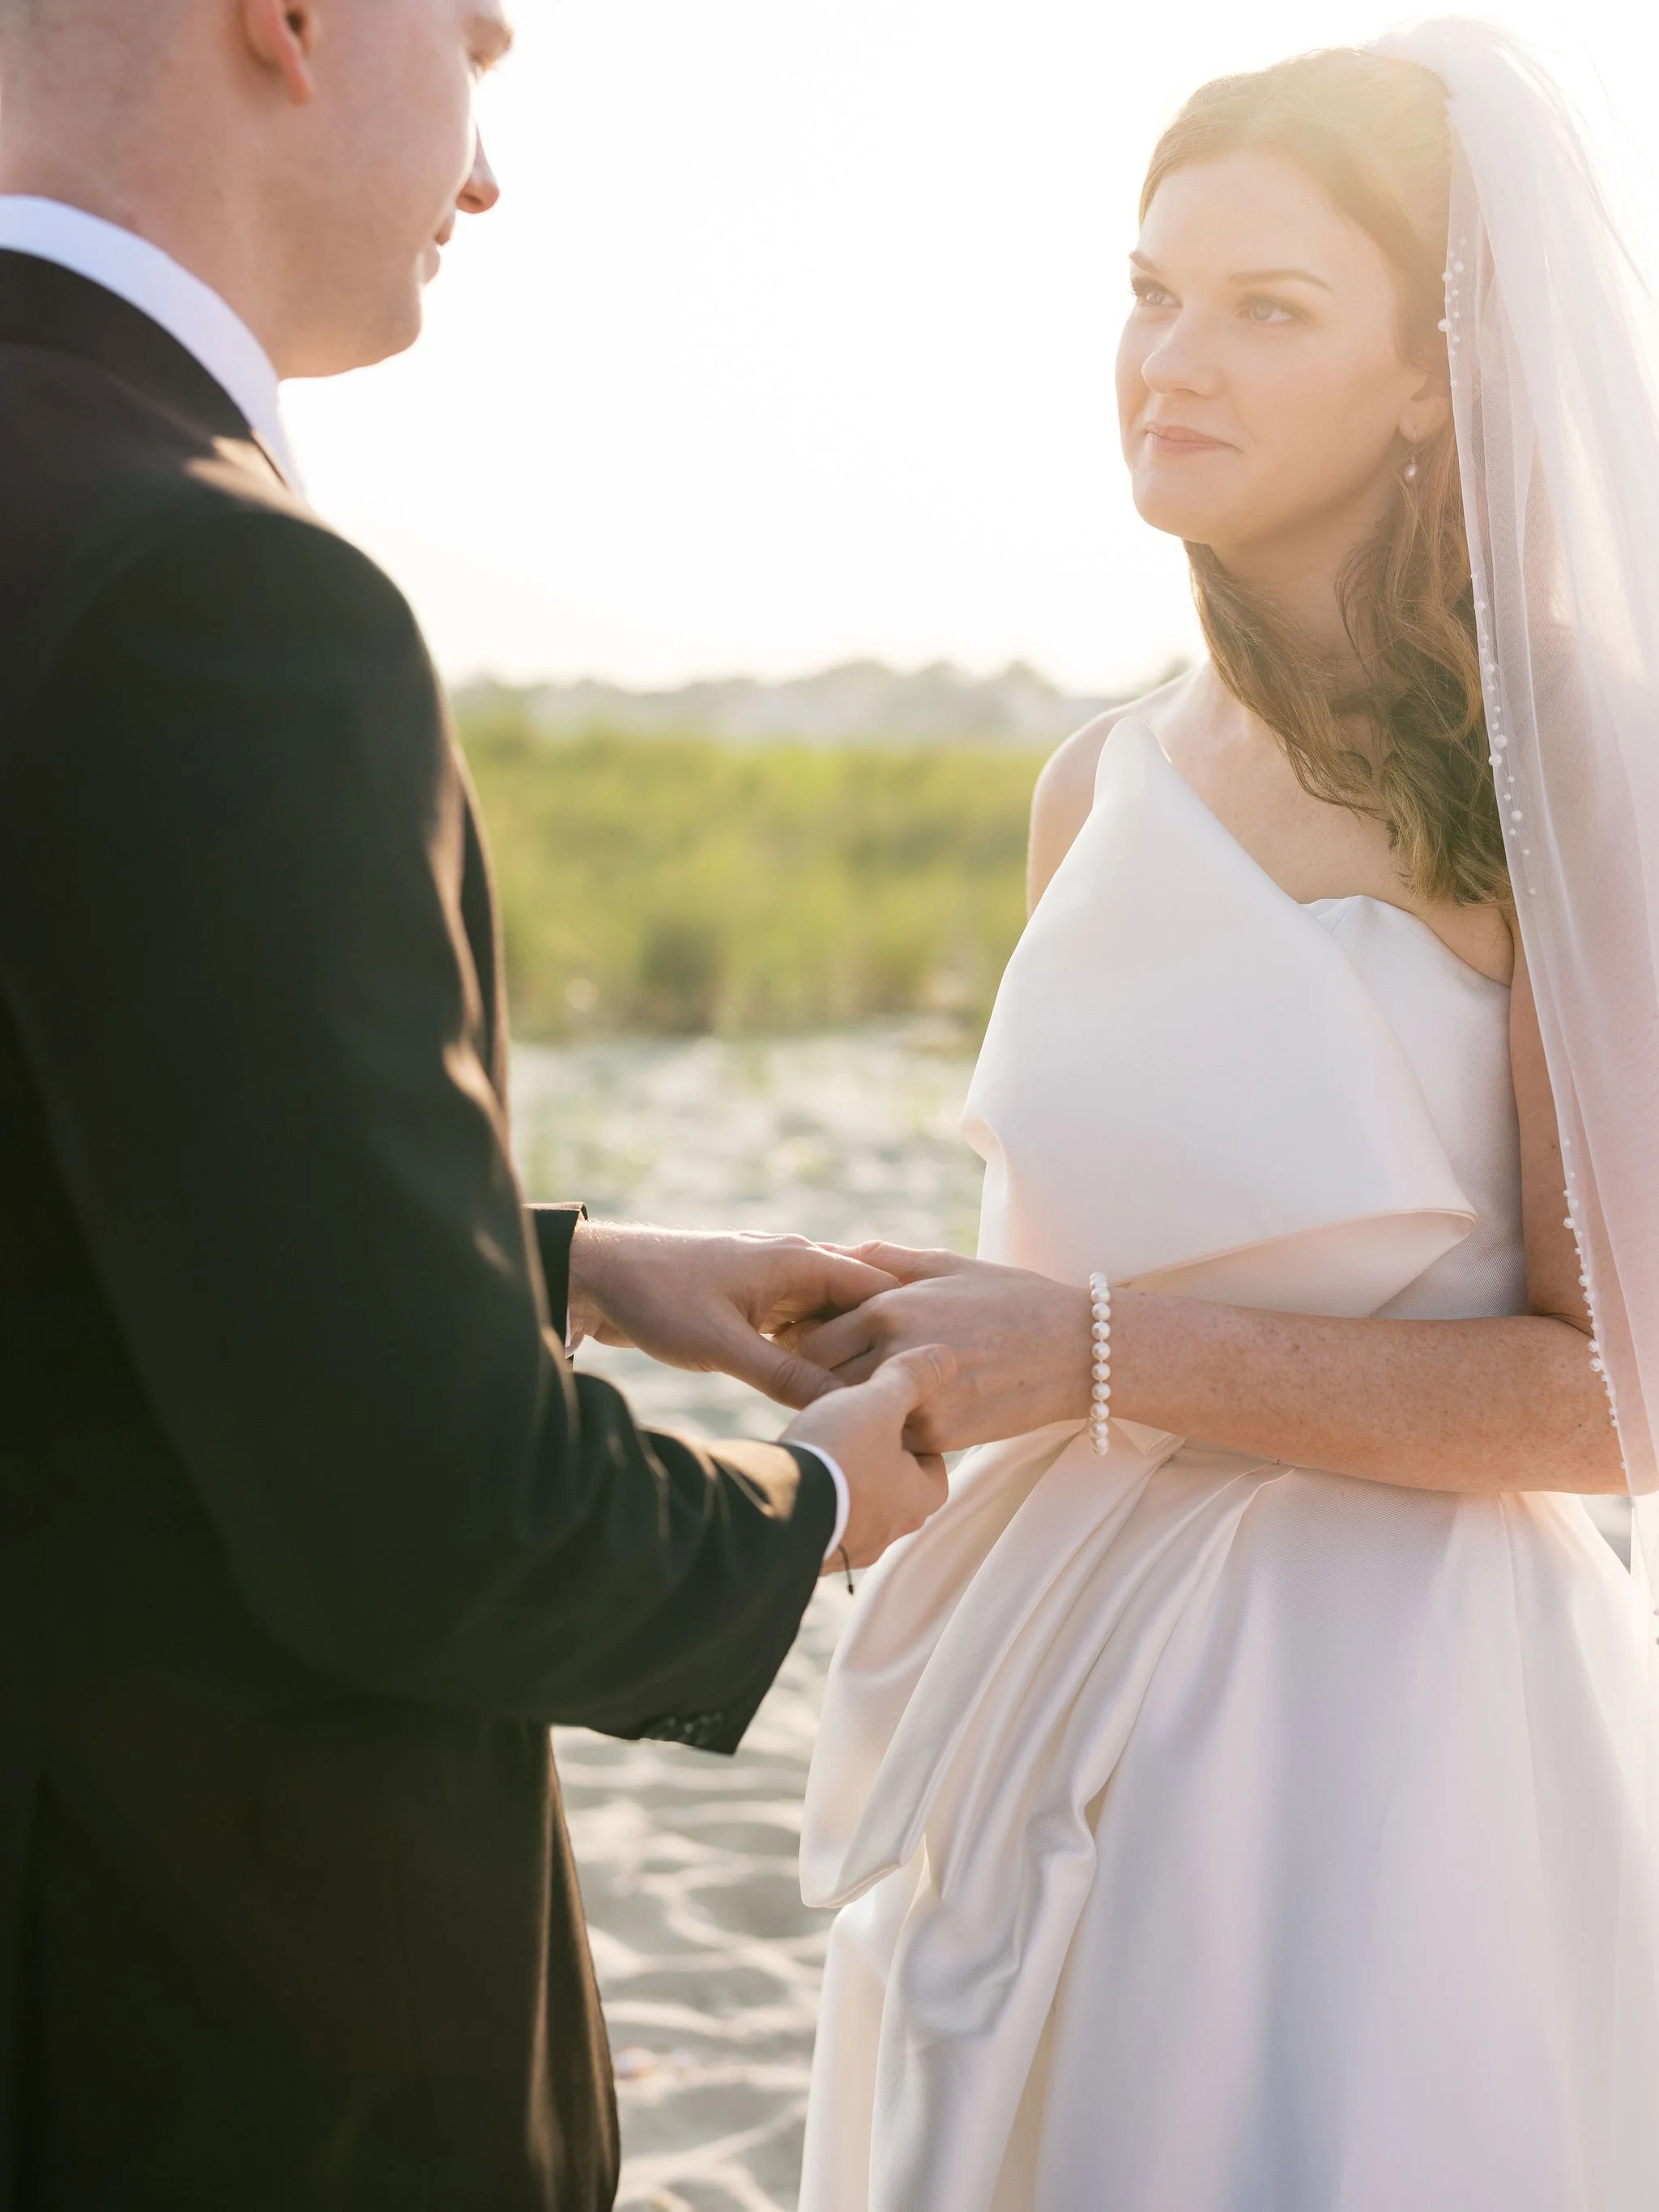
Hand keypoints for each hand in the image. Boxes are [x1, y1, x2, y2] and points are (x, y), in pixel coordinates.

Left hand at [567, 1222, 900, 1409]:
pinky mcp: (752, 1304)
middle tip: (906, 1399)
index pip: (877, 1292)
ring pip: (828, 1323)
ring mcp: (773, 1284)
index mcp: (798, 1261)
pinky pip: (798, 1331)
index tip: (928, 1374)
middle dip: (879, 1349)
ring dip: (843, 1356)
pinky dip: (811, 1356)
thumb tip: (842, 1406)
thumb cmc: (658, 1298)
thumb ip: (785, 1375)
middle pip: (858, 1309)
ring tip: (872, 1403)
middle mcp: (793, 1265)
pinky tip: (821, 1392)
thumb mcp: (724, 1345)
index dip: (905, 1331)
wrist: (597, 1276)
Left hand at [783, 1241, 1091, 1452]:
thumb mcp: (949, 1265)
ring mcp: (916, 1398)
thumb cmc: (1010, 1299)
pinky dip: (886, 1431)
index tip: (808, 1349)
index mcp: (890, 1307)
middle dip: (814, 1380)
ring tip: (857, 1400)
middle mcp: (895, 1352)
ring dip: (847, 1408)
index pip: (811, 1336)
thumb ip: (886, 1259)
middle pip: (819, 1378)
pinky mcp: (939, 1436)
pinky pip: (890, 1437)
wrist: (1075, 1350)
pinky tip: (898, 1419)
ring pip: (851, 1412)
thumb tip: (834, 1249)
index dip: (802, 1345)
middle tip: (824, 1381)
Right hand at [784, 1343, 957, 1569]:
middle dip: (879, 1462)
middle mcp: (889, 1533)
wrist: (774, 1508)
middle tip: (857, 1430)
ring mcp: (849, 1550)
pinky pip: (821, 1524)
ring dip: (845, 1484)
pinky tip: (795, 1477)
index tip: (896, 1416)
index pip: (934, 1468)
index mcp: (917, 1500)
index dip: (918, 1437)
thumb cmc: (839, 1453)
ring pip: (857, 1509)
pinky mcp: (812, 1555)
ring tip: (822, 1451)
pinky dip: (815, 1502)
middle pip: (895, 1490)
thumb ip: (911, 1379)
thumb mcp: (879, 1403)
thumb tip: (947, 1356)